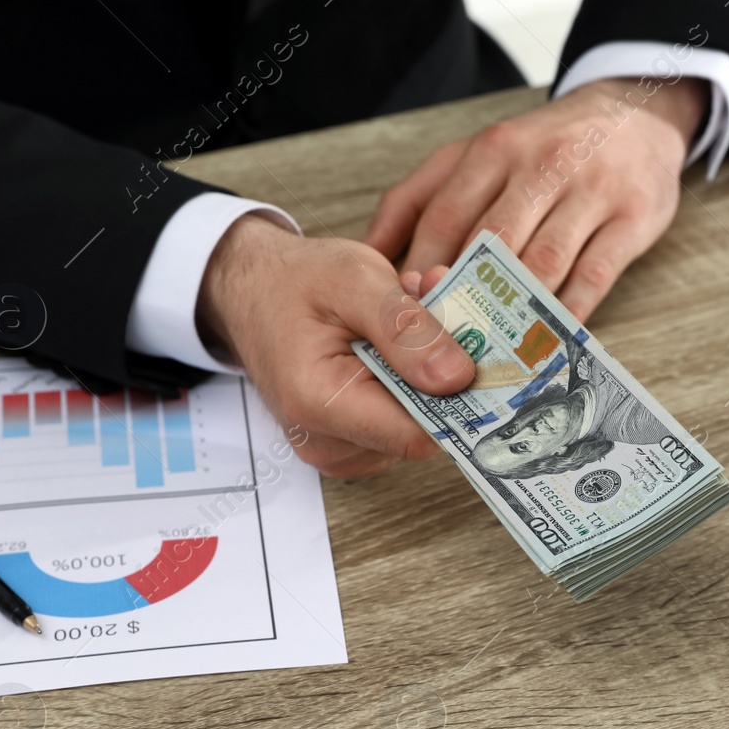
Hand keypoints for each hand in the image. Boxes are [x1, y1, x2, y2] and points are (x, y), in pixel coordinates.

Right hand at [196, 214, 474, 477]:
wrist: (250, 291)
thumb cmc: (292, 282)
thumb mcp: (353, 280)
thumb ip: (406, 329)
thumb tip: (458, 378)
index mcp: (319, 403)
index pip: (417, 432)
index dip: (458, 398)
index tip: (479, 352)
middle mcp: (327, 442)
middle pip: (422, 429)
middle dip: (441, 372)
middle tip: (437, 309)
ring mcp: (339, 448)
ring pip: (417, 424)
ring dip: (427, 372)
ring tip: (407, 318)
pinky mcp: (351, 443)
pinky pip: (401, 421)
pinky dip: (411, 382)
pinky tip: (397, 343)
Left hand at [365, 76, 707, 319]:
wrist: (637, 115)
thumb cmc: (546, 149)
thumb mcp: (479, 154)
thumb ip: (421, 195)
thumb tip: (369, 252)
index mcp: (493, 150)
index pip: (445, 216)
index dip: (421, 270)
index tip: (404, 314)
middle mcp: (540, 165)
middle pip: (491, 242)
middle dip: (464, 298)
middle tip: (443, 346)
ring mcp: (590, 191)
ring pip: (543, 262)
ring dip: (515, 314)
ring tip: (490, 357)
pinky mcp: (632, 218)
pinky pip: (594, 275)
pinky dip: (569, 315)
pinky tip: (549, 343)